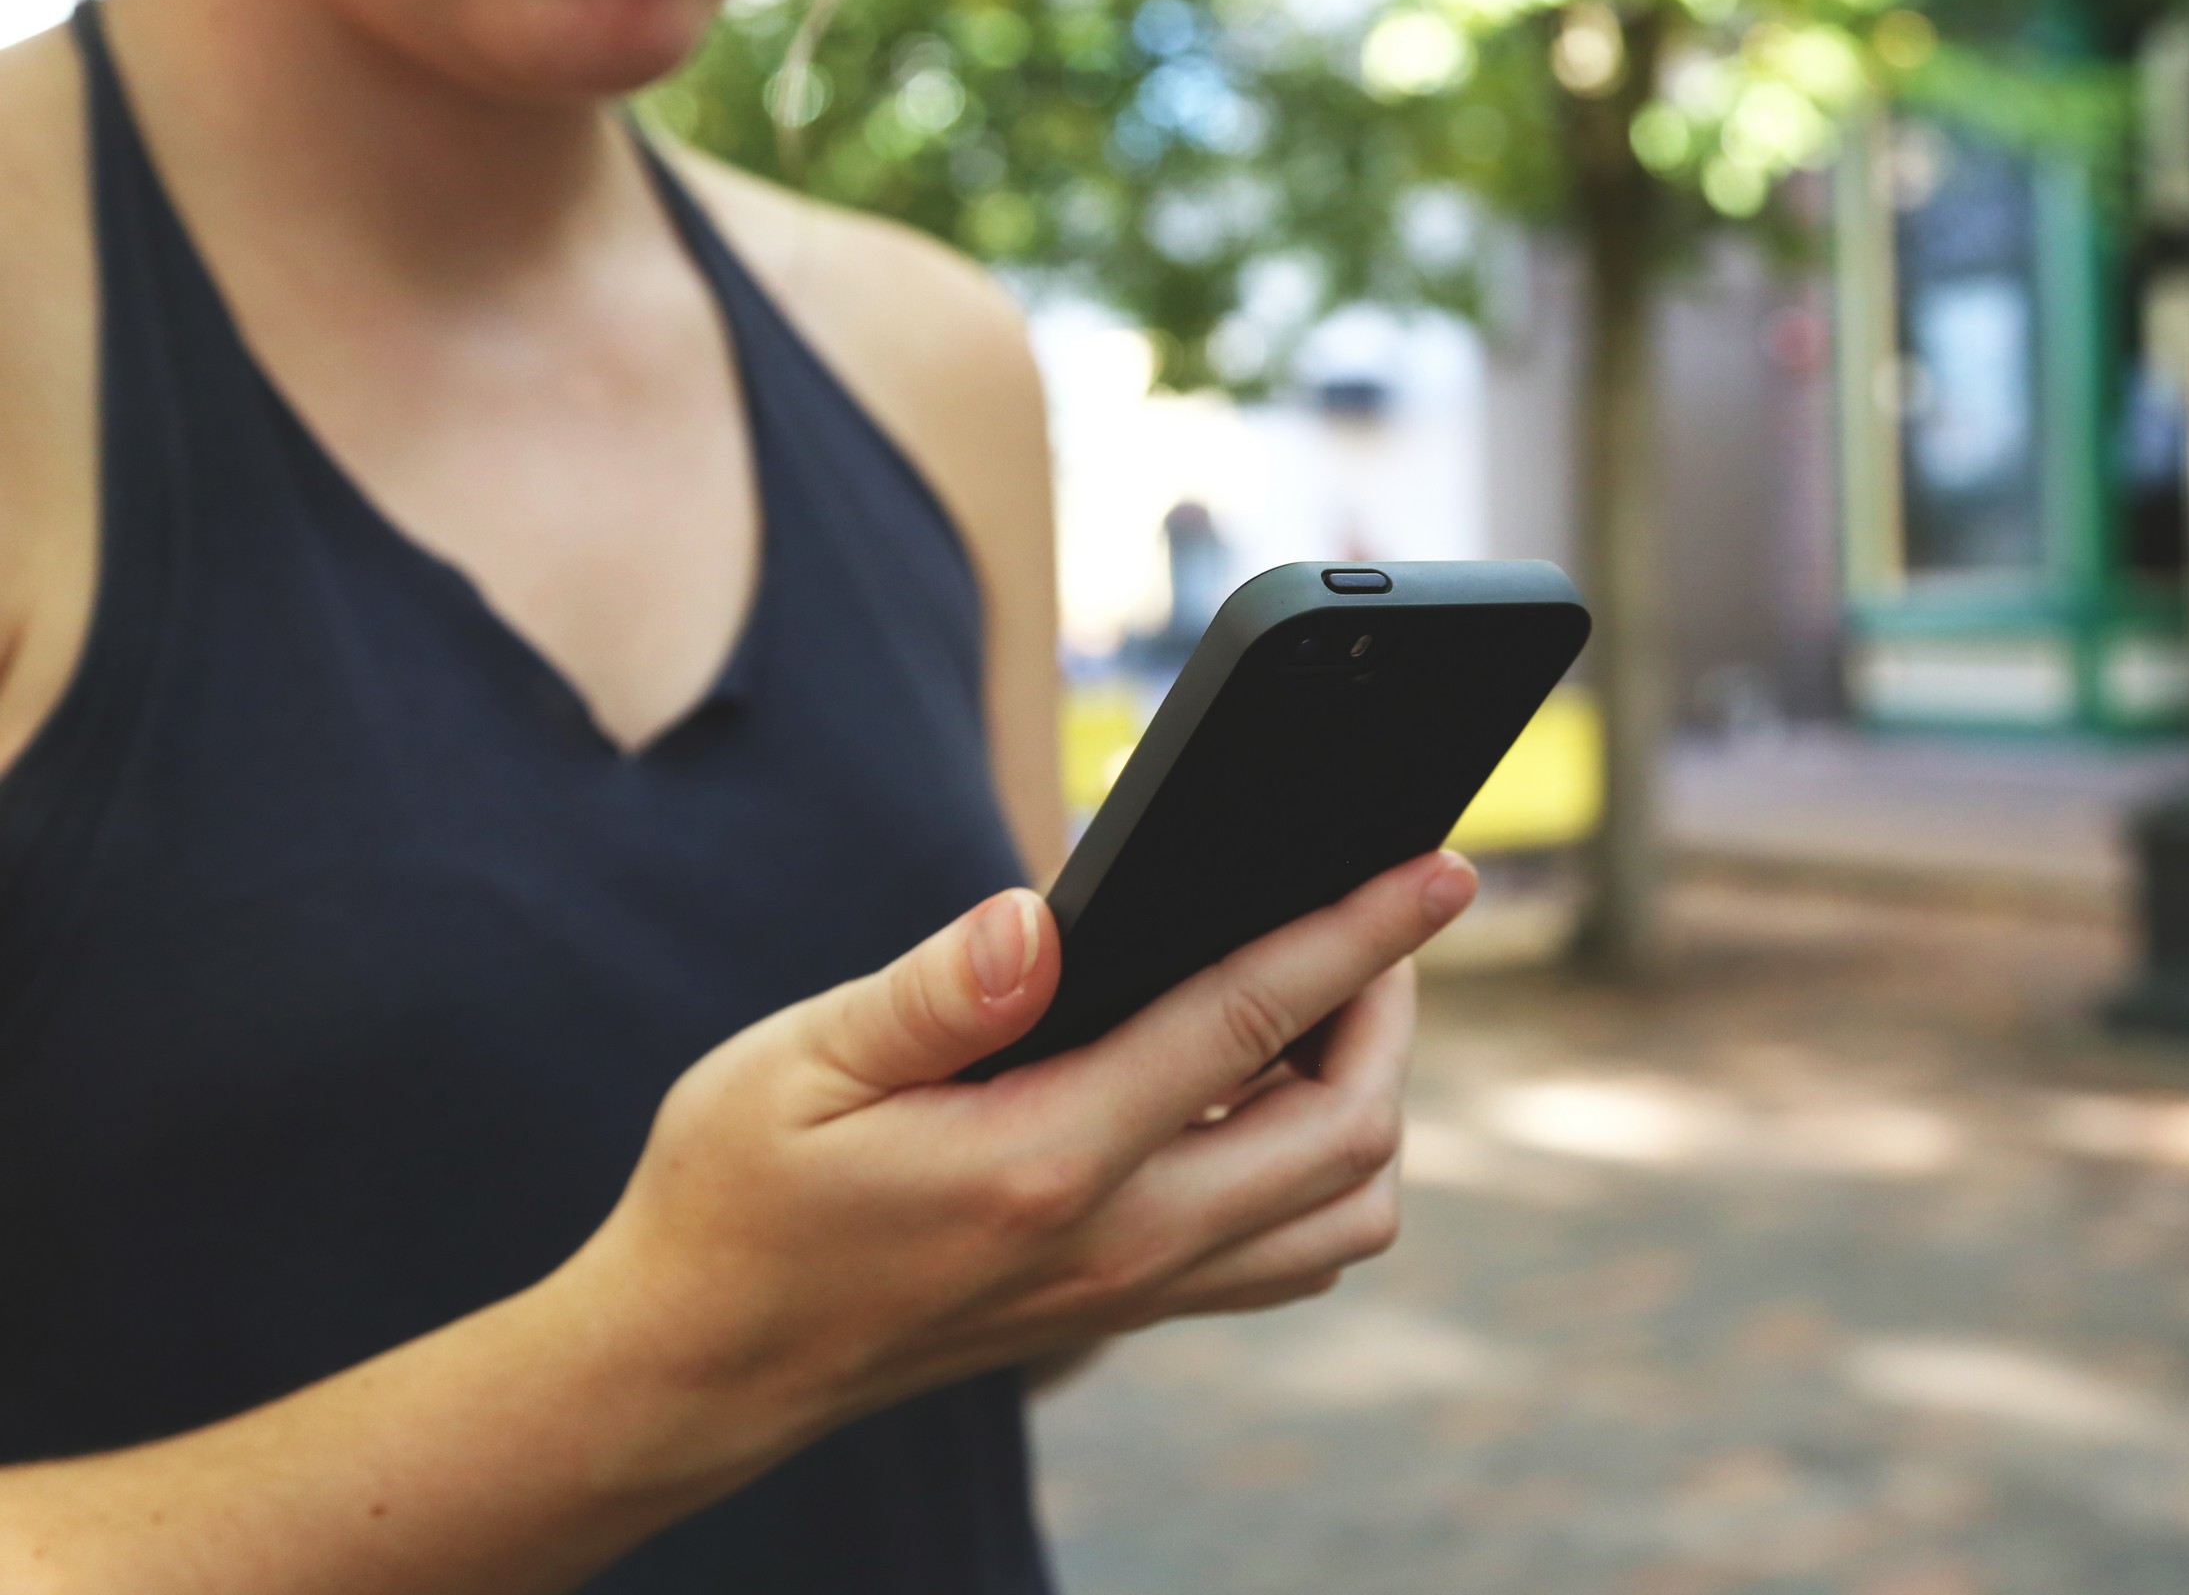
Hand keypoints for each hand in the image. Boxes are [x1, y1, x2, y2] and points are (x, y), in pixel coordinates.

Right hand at [557, 850, 1473, 1467]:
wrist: (702, 1364)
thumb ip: (933, 992)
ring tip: (1329, 1006)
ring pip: (1343, 1217)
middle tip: (1374, 921)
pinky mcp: (1127, 1311)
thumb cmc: (736, 1195)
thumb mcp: (796, 1066)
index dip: (1359, 935)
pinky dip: (1320, 1172)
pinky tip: (1256, 1093)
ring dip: (1370, 1106)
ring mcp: (1132, 1293)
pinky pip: (1288, 1256)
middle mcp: (1117, 1245)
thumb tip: (1038, 918)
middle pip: (1349, 1136)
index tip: (1438, 871)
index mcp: (1042, 1162)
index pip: (1251, 1025)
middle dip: (1390, 1012)